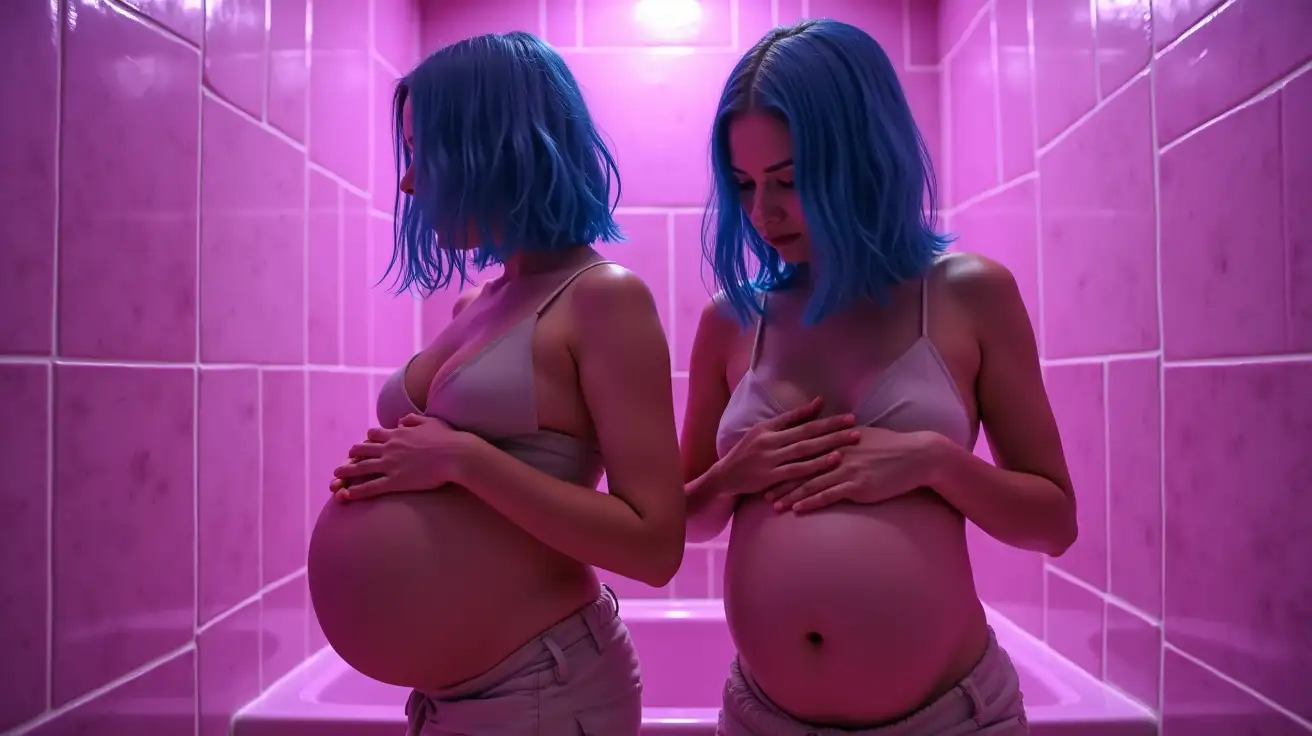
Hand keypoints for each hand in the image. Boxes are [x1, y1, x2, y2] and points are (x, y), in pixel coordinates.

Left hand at [330, 414, 473, 501]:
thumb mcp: (431, 422)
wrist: (456, 455)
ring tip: (336, 476)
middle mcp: (390, 447)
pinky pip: (370, 487)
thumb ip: (415, 419)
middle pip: (363, 449)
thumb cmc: (449, 439)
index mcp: (399, 433)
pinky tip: (345, 496)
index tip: (364, 444)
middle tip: (346, 460)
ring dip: (346, 472)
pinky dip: (356, 492)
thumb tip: (403, 418)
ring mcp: (390, 464)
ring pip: (361, 467)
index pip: (375, 434)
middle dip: (353, 455)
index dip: (368, 440)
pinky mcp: (395, 481)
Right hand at [714, 397, 862, 497]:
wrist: (724, 476)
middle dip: (833, 428)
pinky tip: (832, 460)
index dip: (825, 417)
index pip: (800, 419)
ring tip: (850, 440)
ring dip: (829, 443)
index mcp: (767, 428)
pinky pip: (797, 470)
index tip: (848, 415)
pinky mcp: (770, 476)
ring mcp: (770, 458)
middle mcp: (769, 440)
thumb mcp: (762, 432)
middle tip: (855, 424)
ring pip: (804, 449)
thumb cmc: (746, 453)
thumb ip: (787, 421)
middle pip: (807, 432)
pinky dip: (816, 464)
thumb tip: (816, 404)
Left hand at [766, 428, 939, 512]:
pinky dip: (810, 502)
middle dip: (780, 480)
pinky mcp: (857, 484)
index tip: (769, 469)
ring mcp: (847, 468)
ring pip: (810, 483)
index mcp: (837, 439)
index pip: (804, 451)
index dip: (785, 460)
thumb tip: (830, 437)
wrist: (917, 456)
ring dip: (790, 495)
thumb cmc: (893, 446)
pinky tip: (797, 510)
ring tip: (773, 504)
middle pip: (801, 467)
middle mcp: (838, 452)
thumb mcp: (865, 435)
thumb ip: (843, 437)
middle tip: (761, 490)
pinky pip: (828, 495)